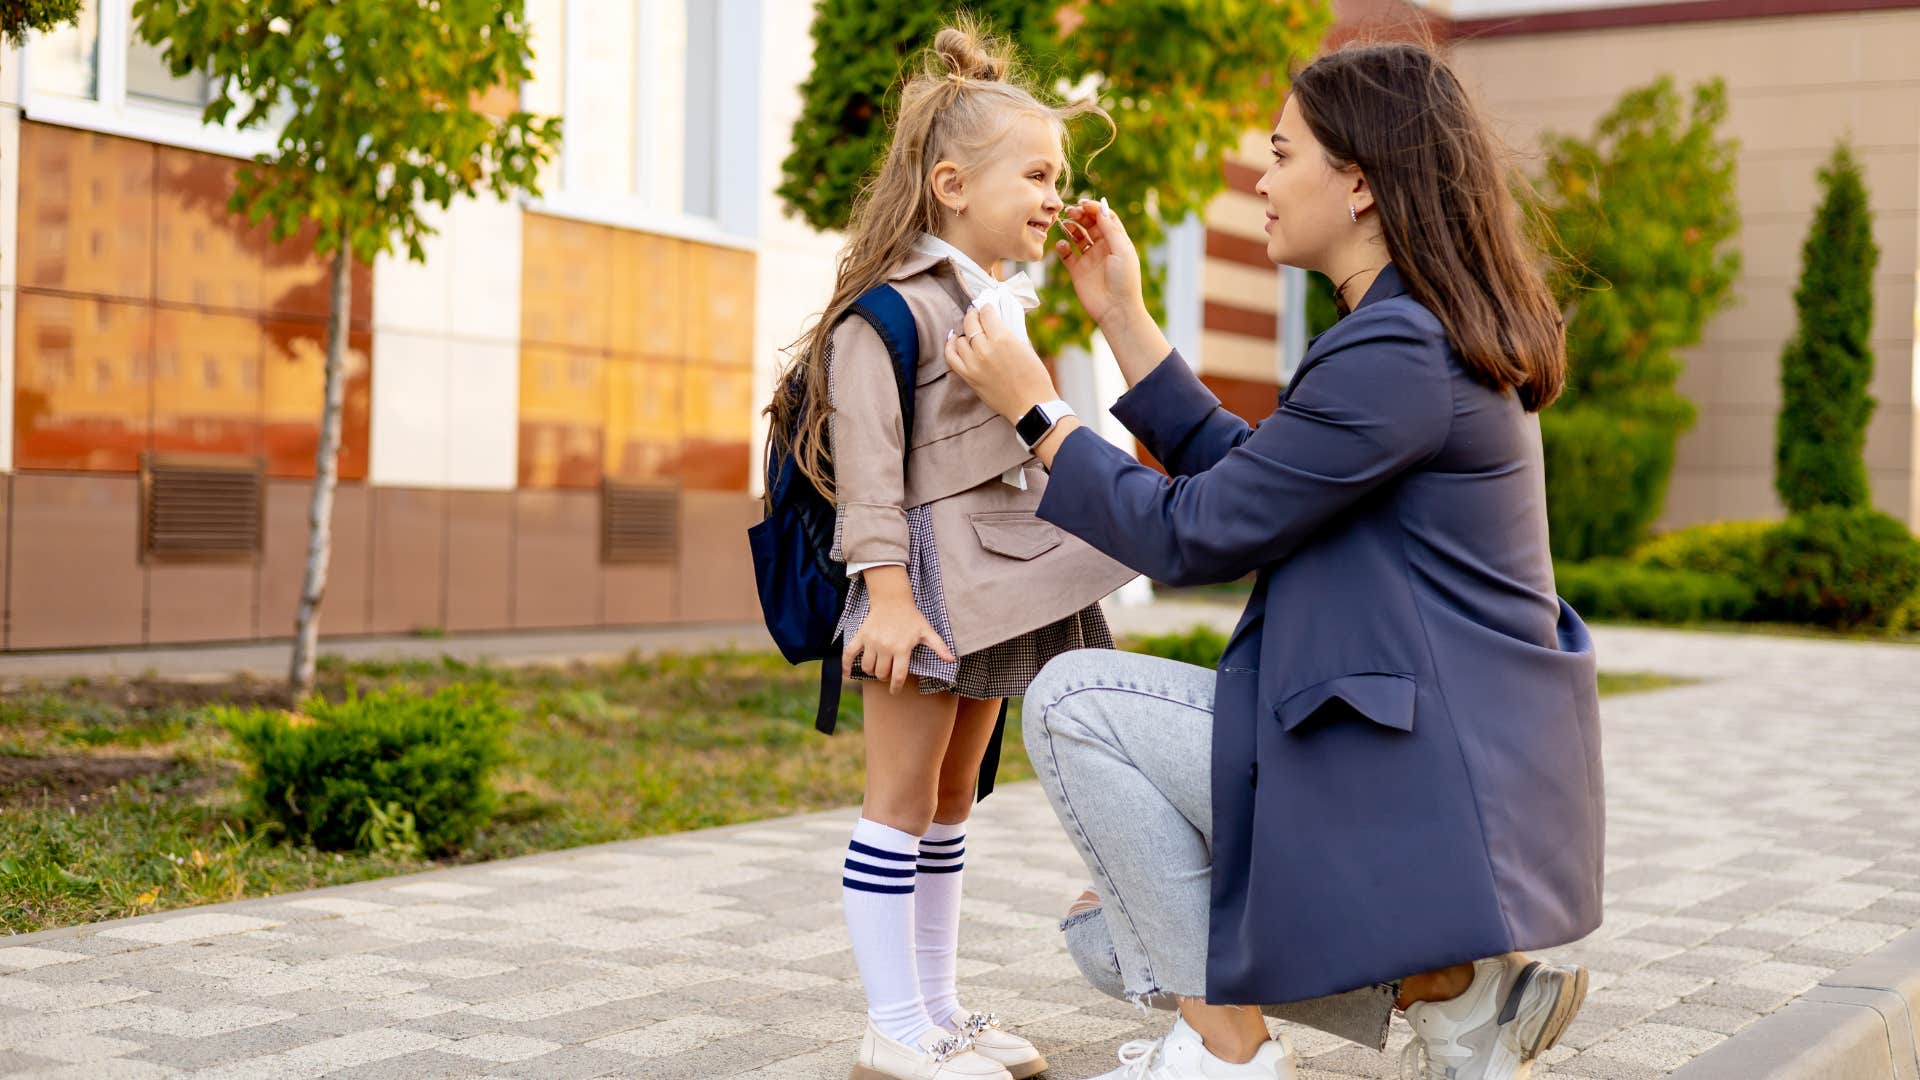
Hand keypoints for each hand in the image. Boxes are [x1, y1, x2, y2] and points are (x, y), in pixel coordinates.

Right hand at [844, 580, 954, 693]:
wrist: (893, 600)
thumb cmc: (911, 617)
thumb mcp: (927, 631)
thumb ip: (939, 646)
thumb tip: (952, 660)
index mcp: (902, 648)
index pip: (898, 675)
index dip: (896, 687)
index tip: (895, 691)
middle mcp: (885, 647)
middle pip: (882, 673)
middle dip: (885, 677)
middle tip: (888, 674)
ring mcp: (871, 642)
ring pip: (868, 667)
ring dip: (872, 671)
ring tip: (878, 668)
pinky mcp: (861, 636)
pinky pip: (849, 653)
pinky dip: (846, 666)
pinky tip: (847, 675)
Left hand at [944, 305, 1060, 424]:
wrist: (1031, 405)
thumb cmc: (1035, 377)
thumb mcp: (1026, 347)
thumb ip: (1009, 332)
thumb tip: (997, 321)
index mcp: (1003, 339)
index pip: (986, 313)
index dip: (986, 308)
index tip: (988, 308)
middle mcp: (985, 349)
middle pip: (971, 323)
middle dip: (974, 315)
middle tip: (978, 315)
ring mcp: (974, 364)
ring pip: (960, 338)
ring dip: (966, 333)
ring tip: (972, 332)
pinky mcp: (969, 377)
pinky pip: (951, 356)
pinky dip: (951, 346)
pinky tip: (955, 340)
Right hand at [1056, 198, 1145, 328]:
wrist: (1116, 309)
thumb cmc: (1124, 280)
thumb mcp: (1122, 251)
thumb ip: (1111, 229)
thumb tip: (1101, 209)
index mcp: (1117, 241)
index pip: (1105, 217)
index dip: (1095, 208)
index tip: (1084, 203)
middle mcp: (1102, 247)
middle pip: (1090, 223)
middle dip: (1081, 215)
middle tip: (1071, 211)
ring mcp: (1089, 258)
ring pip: (1077, 235)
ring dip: (1070, 227)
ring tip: (1065, 223)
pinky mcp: (1077, 270)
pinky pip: (1066, 254)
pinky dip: (1062, 246)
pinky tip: (1062, 245)